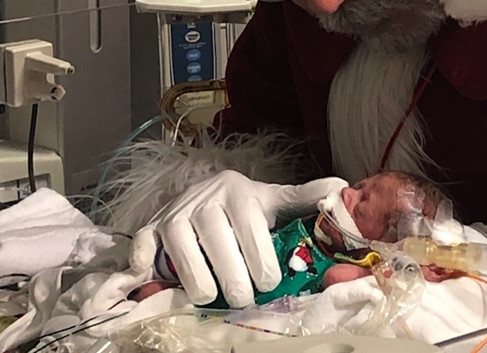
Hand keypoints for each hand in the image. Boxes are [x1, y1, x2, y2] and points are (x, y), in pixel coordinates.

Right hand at [129, 170, 345, 305]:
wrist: (203, 196)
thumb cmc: (246, 208)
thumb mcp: (275, 200)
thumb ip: (306, 197)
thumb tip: (342, 188)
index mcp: (238, 192)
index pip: (250, 226)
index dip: (260, 257)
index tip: (269, 282)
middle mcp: (204, 200)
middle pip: (216, 241)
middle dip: (232, 275)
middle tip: (243, 299)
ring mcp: (175, 214)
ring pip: (181, 248)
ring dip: (196, 278)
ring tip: (212, 298)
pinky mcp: (151, 228)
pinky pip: (144, 245)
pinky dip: (145, 261)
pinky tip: (154, 276)